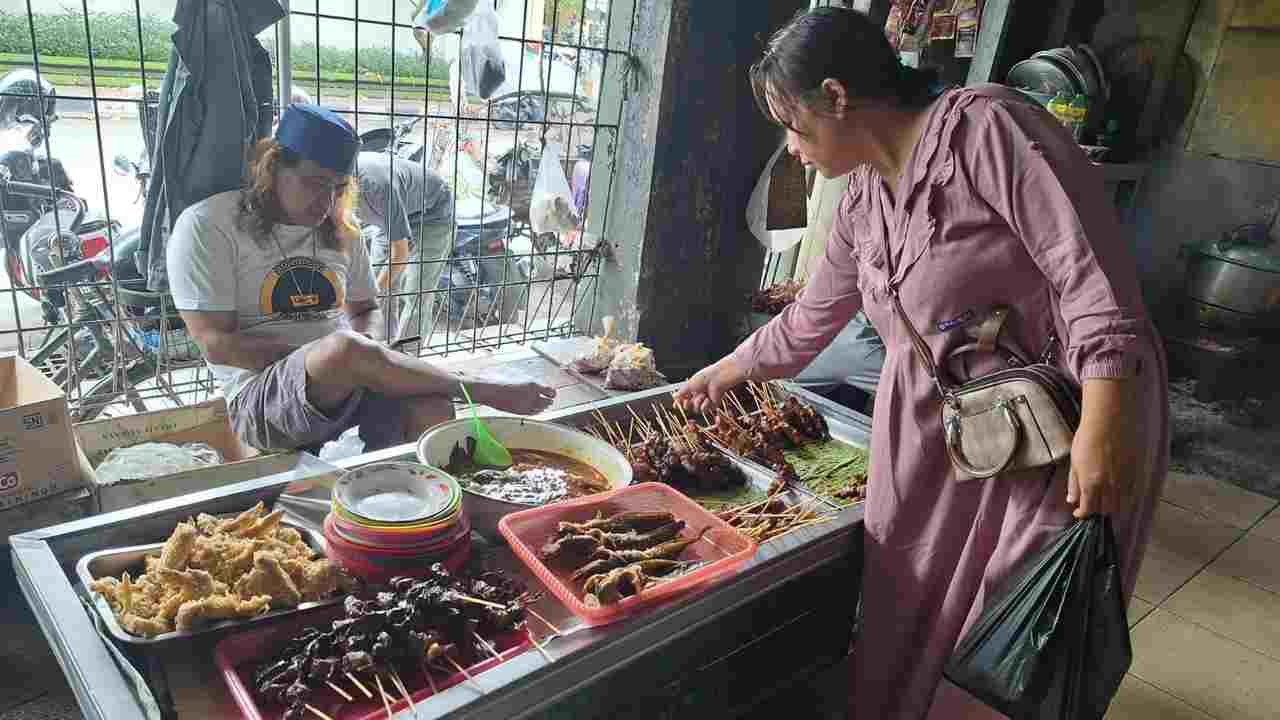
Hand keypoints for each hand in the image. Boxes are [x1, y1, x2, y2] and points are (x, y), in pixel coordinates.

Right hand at [474, 380, 556, 415]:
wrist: (491, 390)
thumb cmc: (502, 382)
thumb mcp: (520, 379)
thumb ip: (532, 385)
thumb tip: (541, 388)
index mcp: (533, 386)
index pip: (551, 392)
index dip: (552, 393)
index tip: (551, 393)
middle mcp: (531, 397)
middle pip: (548, 402)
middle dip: (548, 400)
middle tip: (547, 398)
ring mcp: (526, 406)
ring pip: (542, 409)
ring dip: (543, 406)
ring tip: (541, 403)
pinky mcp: (520, 412)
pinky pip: (534, 413)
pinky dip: (536, 410)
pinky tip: (534, 407)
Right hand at [673, 355, 747, 415]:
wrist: (717, 379)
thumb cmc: (704, 378)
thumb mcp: (689, 385)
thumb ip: (681, 392)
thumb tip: (673, 396)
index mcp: (692, 389)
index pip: (683, 399)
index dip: (679, 403)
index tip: (675, 406)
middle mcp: (698, 395)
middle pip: (688, 406)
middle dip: (687, 404)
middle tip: (688, 400)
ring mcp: (705, 401)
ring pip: (696, 409)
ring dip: (698, 401)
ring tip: (702, 394)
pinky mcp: (712, 405)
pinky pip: (704, 409)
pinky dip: (705, 404)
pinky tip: (708, 398)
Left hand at [1067, 378, 1138, 517]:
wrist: (1113, 419)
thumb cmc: (1089, 436)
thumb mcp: (1075, 460)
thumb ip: (1074, 483)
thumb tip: (1072, 501)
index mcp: (1091, 484)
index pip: (1088, 510)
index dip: (1082, 514)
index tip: (1079, 512)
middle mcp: (1110, 487)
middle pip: (1106, 510)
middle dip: (1097, 509)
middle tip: (1092, 503)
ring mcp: (1127, 481)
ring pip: (1122, 505)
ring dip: (1112, 505)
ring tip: (1105, 497)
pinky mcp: (1140, 474)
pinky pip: (1133, 494)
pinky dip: (1125, 496)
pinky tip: (1119, 489)